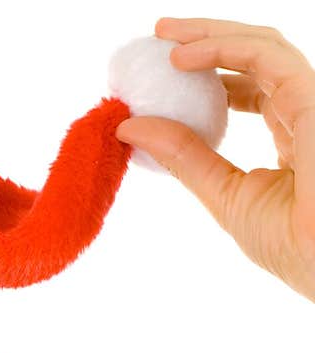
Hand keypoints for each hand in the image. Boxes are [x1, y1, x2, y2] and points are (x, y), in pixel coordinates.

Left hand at [115, 16, 314, 302]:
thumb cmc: (287, 243)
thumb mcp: (225, 194)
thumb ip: (184, 157)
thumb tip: (130, 125)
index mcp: (294, 131)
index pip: (255, 85)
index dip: (214, 69)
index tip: (166, 70)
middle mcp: (307, 109)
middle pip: (258, 54)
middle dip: (208, 38)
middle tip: (160, 36)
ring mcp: (314, 101)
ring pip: (263, 46)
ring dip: (210, 35)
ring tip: (164, 40)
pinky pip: (268, 58)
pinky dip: (224, 49)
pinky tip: (183, 59)